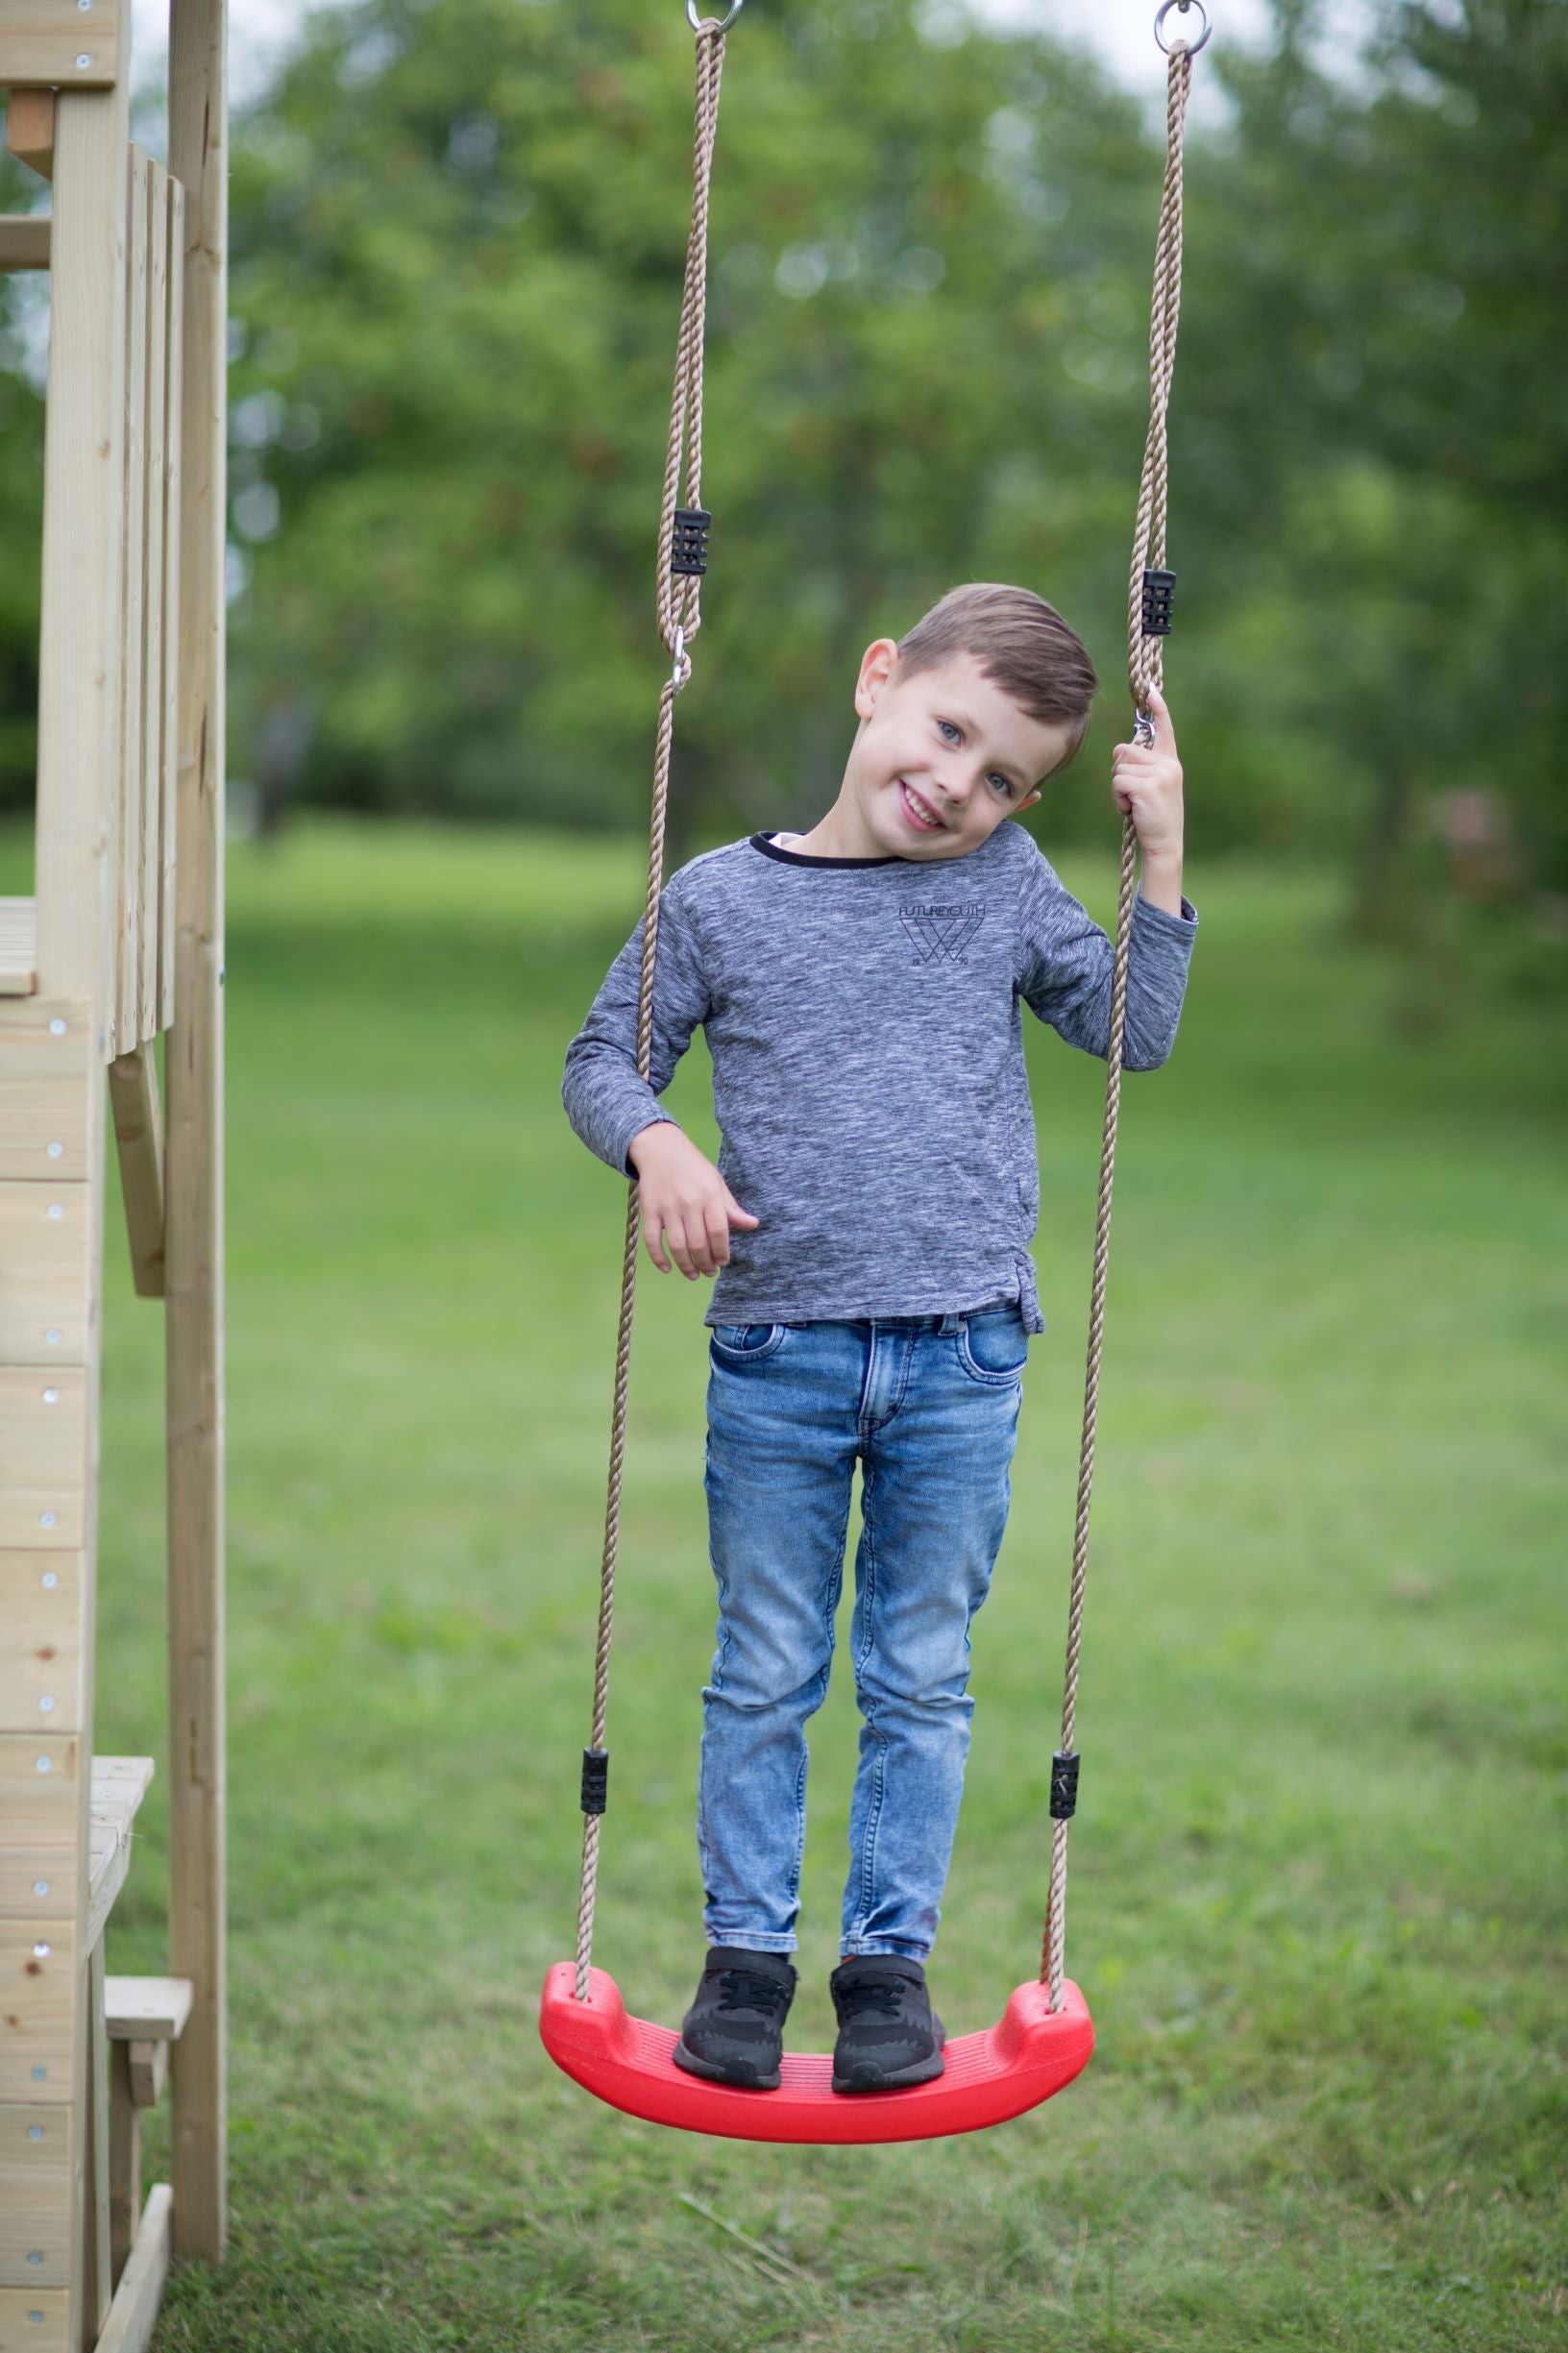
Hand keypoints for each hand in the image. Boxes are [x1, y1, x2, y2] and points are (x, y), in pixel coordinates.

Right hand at [627, 1122, 759, 1279]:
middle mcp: (689, 1203)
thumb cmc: (693, 1168)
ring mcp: (667, 1208)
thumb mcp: (717, 1183)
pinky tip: (666, 1268)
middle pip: (698, 1243)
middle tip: (709, 1272)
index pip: (719, 1232)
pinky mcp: (649, 1210)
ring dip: (686, 1266)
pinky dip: (658, 1258)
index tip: (723, 1262)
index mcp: (710, 1195)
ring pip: (677, 1246)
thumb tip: (753, 1225)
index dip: (722, 1252)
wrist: (660, 1149)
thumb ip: (732, 1208)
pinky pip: (652, 1240)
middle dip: (705, 1263)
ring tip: (693, 1274)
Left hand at [1110, 680, 1184, 912]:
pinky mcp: (1148, 786)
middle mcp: (1169, 763)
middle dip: (1119, 771)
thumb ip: (1141, 767)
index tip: (1151, 688)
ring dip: (1116, 787)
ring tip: (1132, 804)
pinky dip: (1116, 797)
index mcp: (1170, 762)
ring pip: (1119, 766)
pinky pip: (1117, 781)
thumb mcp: (1151, 787)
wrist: (1164, 844)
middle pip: (1125, 749)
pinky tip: (1130, 810)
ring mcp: (1160, 774)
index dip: (1158, 708)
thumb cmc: (1153, 817)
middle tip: (1131, 795)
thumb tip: (1120, 750)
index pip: (1164, 729)